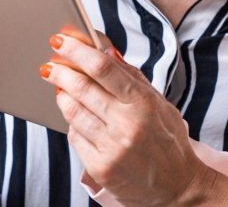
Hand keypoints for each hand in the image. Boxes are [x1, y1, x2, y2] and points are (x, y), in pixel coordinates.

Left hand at [41, 33, 227, 206]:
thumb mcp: (159, 102)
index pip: (103, 67)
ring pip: (73, 112)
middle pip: (82, 88)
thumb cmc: (168, 139)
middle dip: (60, 71)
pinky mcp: (100, 167)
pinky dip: (72, 123)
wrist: (178, 185)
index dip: (77, 51)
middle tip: (49, 63)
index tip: (61, 40)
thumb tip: (107, 50)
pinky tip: (74, 116)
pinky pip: (75, 138)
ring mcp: (112, 147)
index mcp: (144, 101)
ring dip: (61, 95)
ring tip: (59, 86)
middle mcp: (127, 123)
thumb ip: (132, 77)